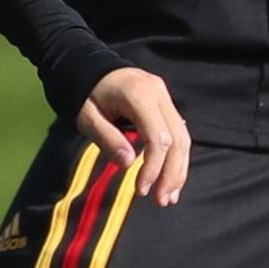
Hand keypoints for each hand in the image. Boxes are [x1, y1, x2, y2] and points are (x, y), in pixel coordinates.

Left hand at [74, 64, 191, 205]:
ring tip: (169, 196)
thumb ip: (106, 138)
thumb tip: (128, 163)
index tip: (141, 190)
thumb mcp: (86, 116)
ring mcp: (164, 96)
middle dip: (172, 173)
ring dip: (178, 169)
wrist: (87, 66)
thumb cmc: (84, 93)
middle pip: (178, 139)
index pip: (158, 137)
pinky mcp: (164, 102)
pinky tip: (171, 178)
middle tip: (161, 201)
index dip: (154, 167)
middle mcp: (158, 93)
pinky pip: (178, 132)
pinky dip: (176, 157)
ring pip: (183, 137)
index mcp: (139, 94)